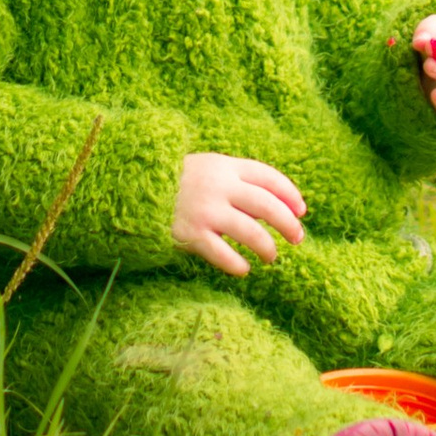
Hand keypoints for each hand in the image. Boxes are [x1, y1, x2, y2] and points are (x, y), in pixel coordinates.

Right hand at [173, 152, 305, 276]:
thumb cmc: (177, 180)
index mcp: (225, 165)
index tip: (302, 210)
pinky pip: (222, 254)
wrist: (133, 186)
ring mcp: (205, 210)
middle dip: (288, 224)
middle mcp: (219, 186)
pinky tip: (244, 269)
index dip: (290, 194)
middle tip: (297, 238)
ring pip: (250, 232)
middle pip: (267, 205)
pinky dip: (237, 264)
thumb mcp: (209, 167)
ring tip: (272, 257)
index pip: (269, 177)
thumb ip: (237, 179)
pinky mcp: (191, 234)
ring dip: (267, 247)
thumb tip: (277, 202)